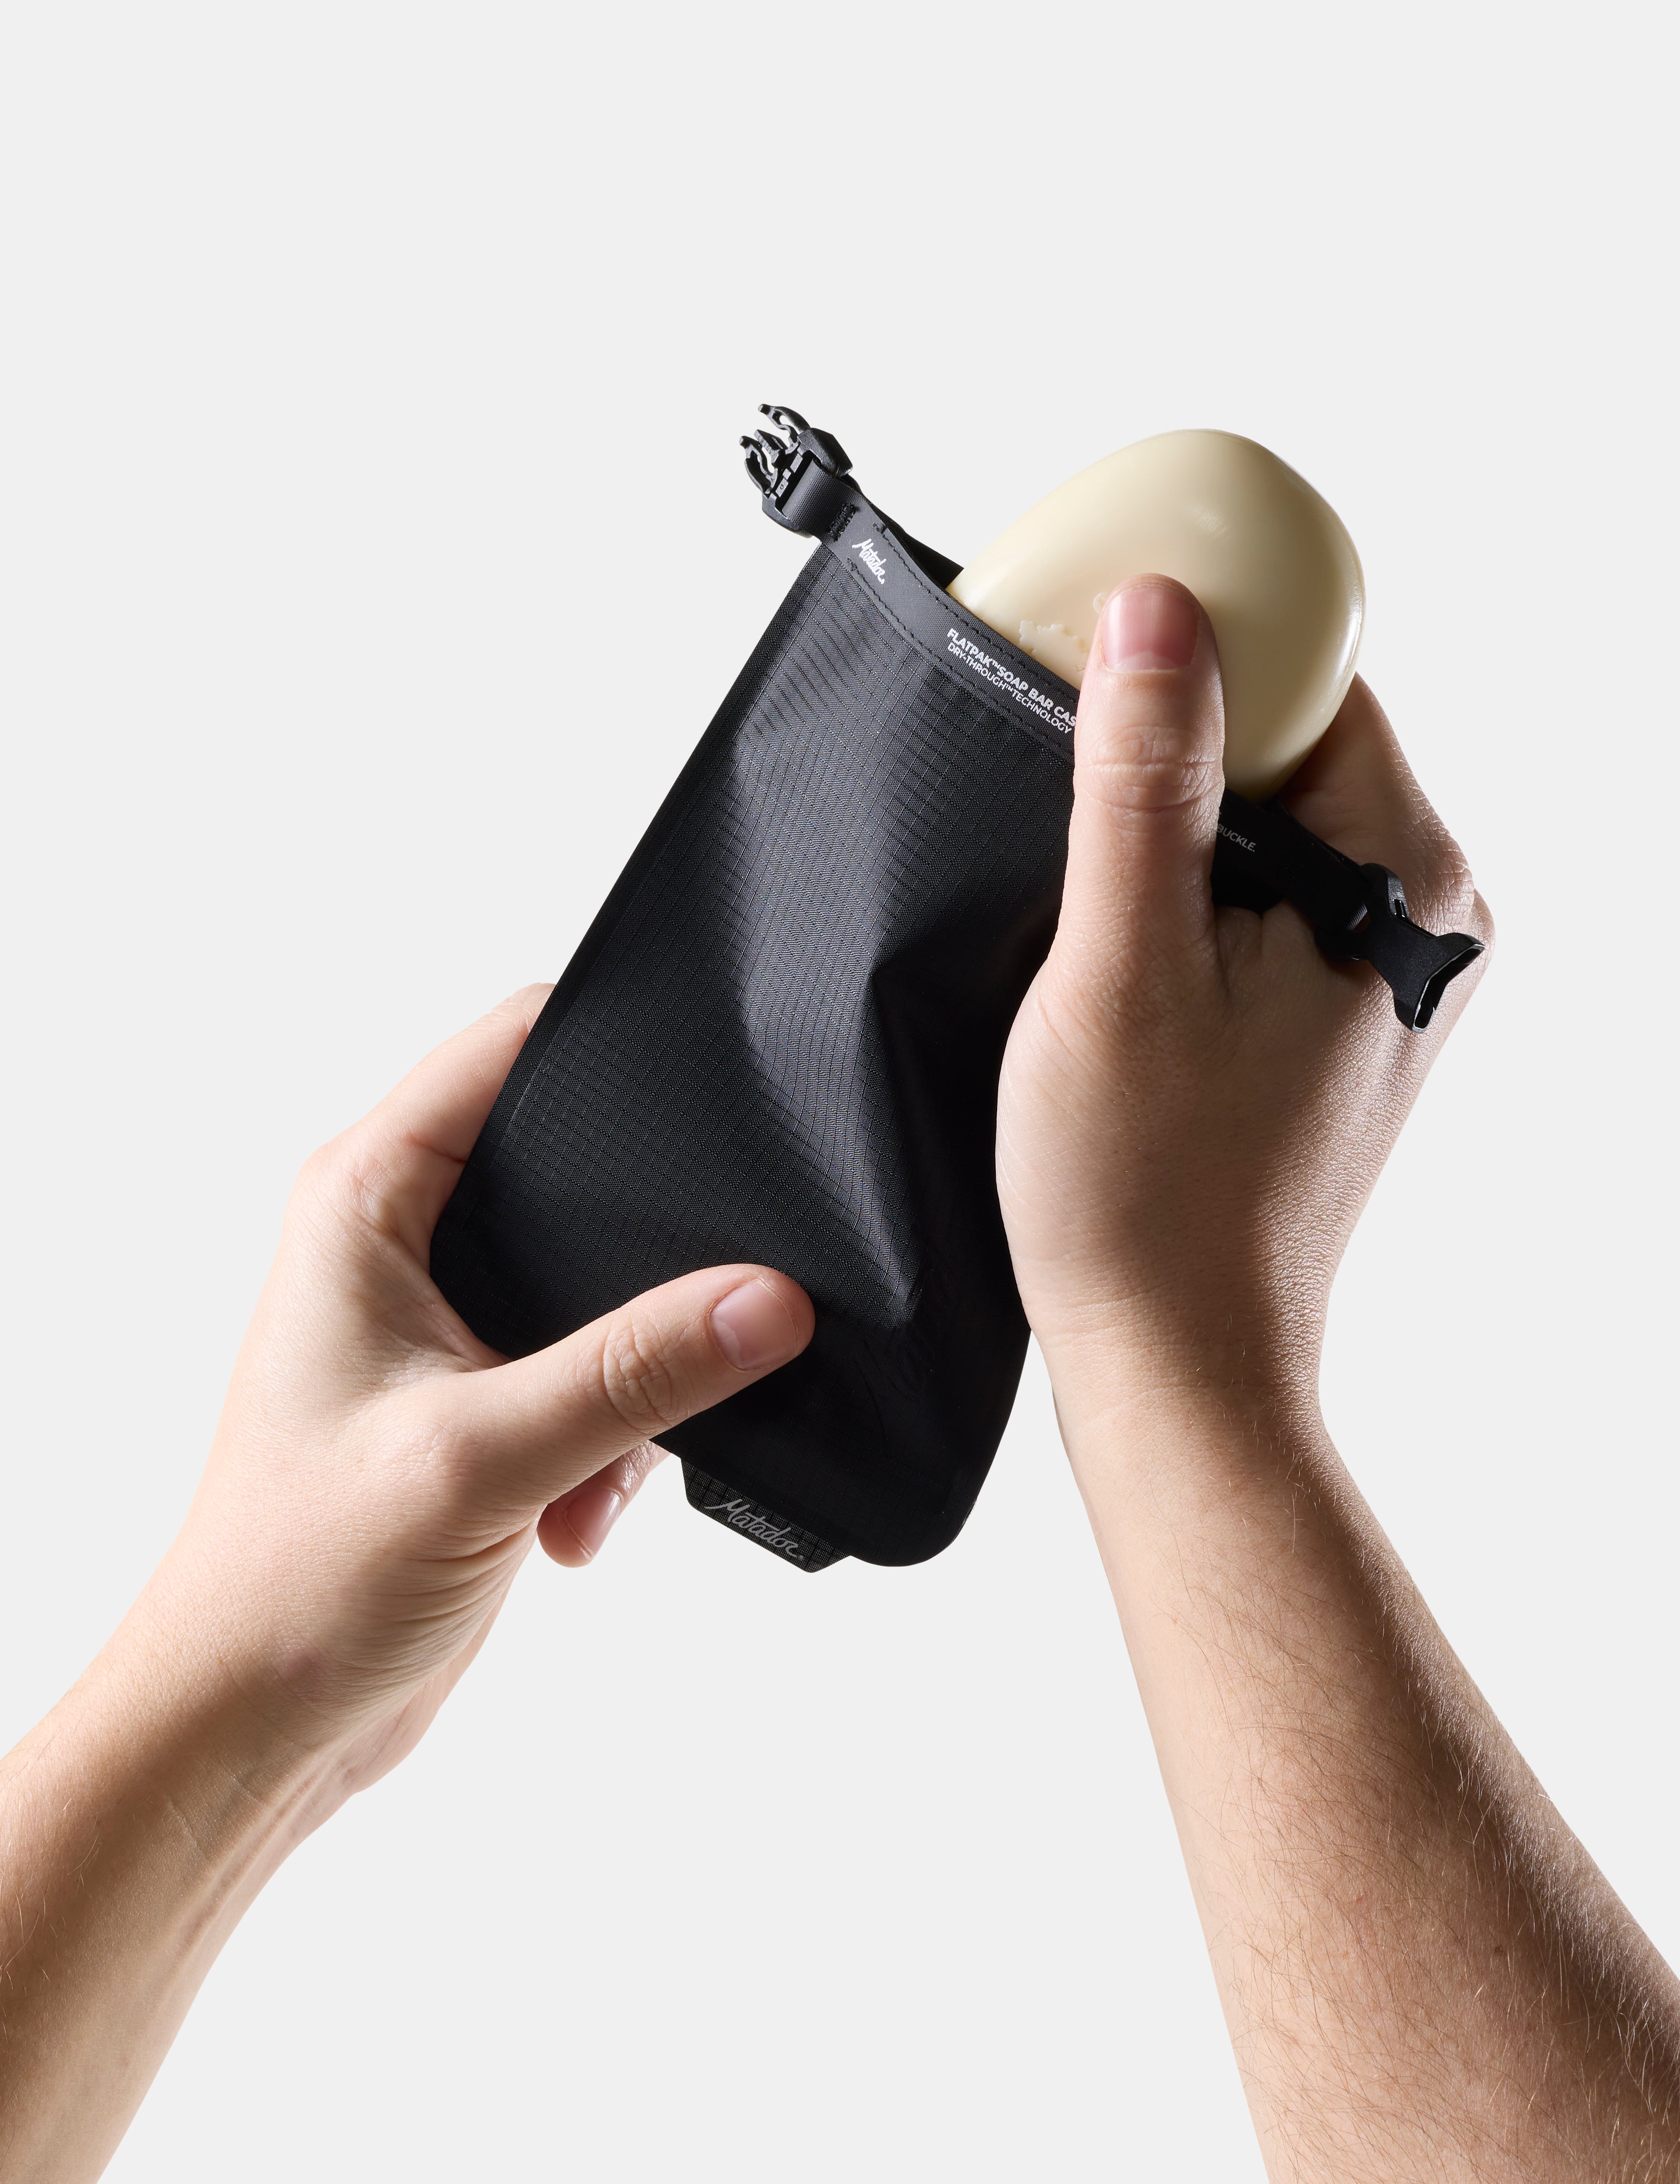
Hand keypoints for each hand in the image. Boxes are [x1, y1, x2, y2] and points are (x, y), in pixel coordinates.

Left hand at [145, 986, 814, 1794]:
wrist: (255, 1726)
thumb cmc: (296, 1582)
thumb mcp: (481, 1459)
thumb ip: (634, 1374)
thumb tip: (768, 1302)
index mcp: (365, 1199)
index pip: (508, 1045)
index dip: (611, 1037)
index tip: (723, 1065)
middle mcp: (403, 1240)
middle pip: (575, 1160)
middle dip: (649, 1240)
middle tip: (703, 1305)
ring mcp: (449, 1321)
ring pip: (602, 1278)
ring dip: (634, 1374)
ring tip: (602, 1465)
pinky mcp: (487, 1398)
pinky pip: (600, 1369)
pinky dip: (615, 1440)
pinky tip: (582, 1513)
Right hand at [996, 576, 1491, 1409]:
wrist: (1173, 1361)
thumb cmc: (1147, 1194)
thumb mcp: (1122, 964)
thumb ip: (1142, 781)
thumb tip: (1154, 610)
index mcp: (1405, 888)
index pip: (1318, 686)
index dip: (1201, 652)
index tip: (1090, 656)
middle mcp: (1420, 922)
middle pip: (1295, 746)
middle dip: (1175, 737)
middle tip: (1057, 767)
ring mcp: (1381, 974)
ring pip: (1269, 823)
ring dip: (1169, 819)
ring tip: (1079, 875)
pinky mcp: (1329, 1018)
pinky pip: (1261, 895)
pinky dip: (1185, 887)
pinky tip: (1114, 931)